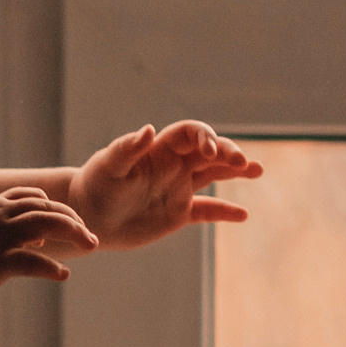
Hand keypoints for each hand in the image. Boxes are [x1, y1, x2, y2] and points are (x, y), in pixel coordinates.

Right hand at [0, 186, 97, 307]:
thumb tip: (19, 240)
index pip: (30, 198)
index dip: (52, 208)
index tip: (62, 225)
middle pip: (46, 207)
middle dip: (73, 220)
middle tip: (90, 237)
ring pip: (45, 225)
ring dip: (74, 233)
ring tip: (90, 245)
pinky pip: (30, 262)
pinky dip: (51, 268)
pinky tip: (62, 275)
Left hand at [66, 119, 262, 249]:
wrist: (87, 217)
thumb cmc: (94, 186)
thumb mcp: (108, 167)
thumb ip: (128, 148)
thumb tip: (147, 130)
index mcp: (159, 150)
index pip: (191, 134)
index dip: (206, 138)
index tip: (212, 153)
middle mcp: (173, 165)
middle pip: (209, 151)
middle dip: (229, 153)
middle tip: (244, 163)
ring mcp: (178, 188)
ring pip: (214, 174)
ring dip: (235, 171)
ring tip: (257, 170)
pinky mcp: (178, 212)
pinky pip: (207, 210)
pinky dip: (224, 212)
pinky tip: (243, 215)